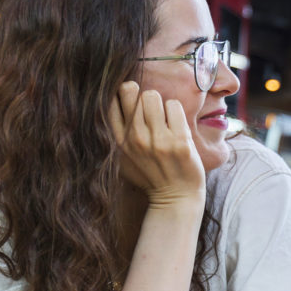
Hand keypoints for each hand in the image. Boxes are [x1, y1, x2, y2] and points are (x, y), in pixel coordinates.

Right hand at [108, 81, 205, 207]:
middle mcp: (134, 139)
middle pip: (131, 91)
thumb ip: (116, 135)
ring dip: (160, 103)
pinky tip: (176, 125)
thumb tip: (113, 101)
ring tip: (164, 119)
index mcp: (118, 142)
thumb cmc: (150, 176)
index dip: (121, 95)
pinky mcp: (180, 140)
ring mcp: (157, 140)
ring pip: (152, 95)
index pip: (110, 101)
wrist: (176, 198)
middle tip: (150, 111)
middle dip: (142, 96)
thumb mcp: (123, 159)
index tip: (131, 103)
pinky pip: (174, 105)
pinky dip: (175, 110)